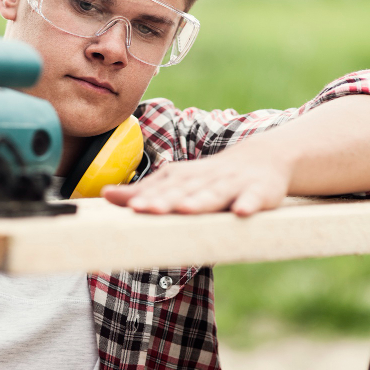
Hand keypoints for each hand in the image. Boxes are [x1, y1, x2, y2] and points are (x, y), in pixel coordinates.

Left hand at [101, 137, 293, 216]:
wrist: (264, 158)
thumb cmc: (211, 177)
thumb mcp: (179, 182)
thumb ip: (144, 191)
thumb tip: (105, 195)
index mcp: (185, 176)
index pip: (161, 186)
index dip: (144, 195)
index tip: (124, 204)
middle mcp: (206, 178)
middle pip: (183, 190)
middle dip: (163, 200)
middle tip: (143, 209)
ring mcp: (233, 184)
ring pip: (214, 194)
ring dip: (200, 201)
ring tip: (184, 209)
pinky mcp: (259, 192)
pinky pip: (253, 198)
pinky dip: (248, 204)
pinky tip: (241, 212)